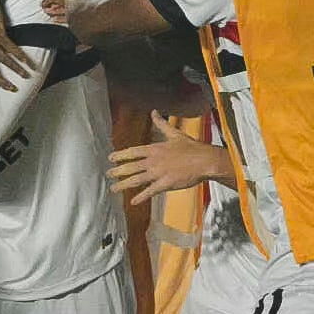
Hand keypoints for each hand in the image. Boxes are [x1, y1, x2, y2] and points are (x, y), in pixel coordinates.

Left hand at [108, 112, 227, 203]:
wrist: (205, 160)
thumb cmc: (192, 147)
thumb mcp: (175, 133)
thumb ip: (161, 124)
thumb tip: (154, 112)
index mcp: (155, 148)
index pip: (133, 152)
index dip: (121, 155)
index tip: (111, 158)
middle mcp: (154, 160)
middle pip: (131, 166)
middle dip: (118, 171)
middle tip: (108, 174)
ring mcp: (159, 173)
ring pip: (137, 179)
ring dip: (124, 184)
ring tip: (113, 188)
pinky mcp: (166, 184)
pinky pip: (150, 191)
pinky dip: (141, 197)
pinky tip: (133, 201)